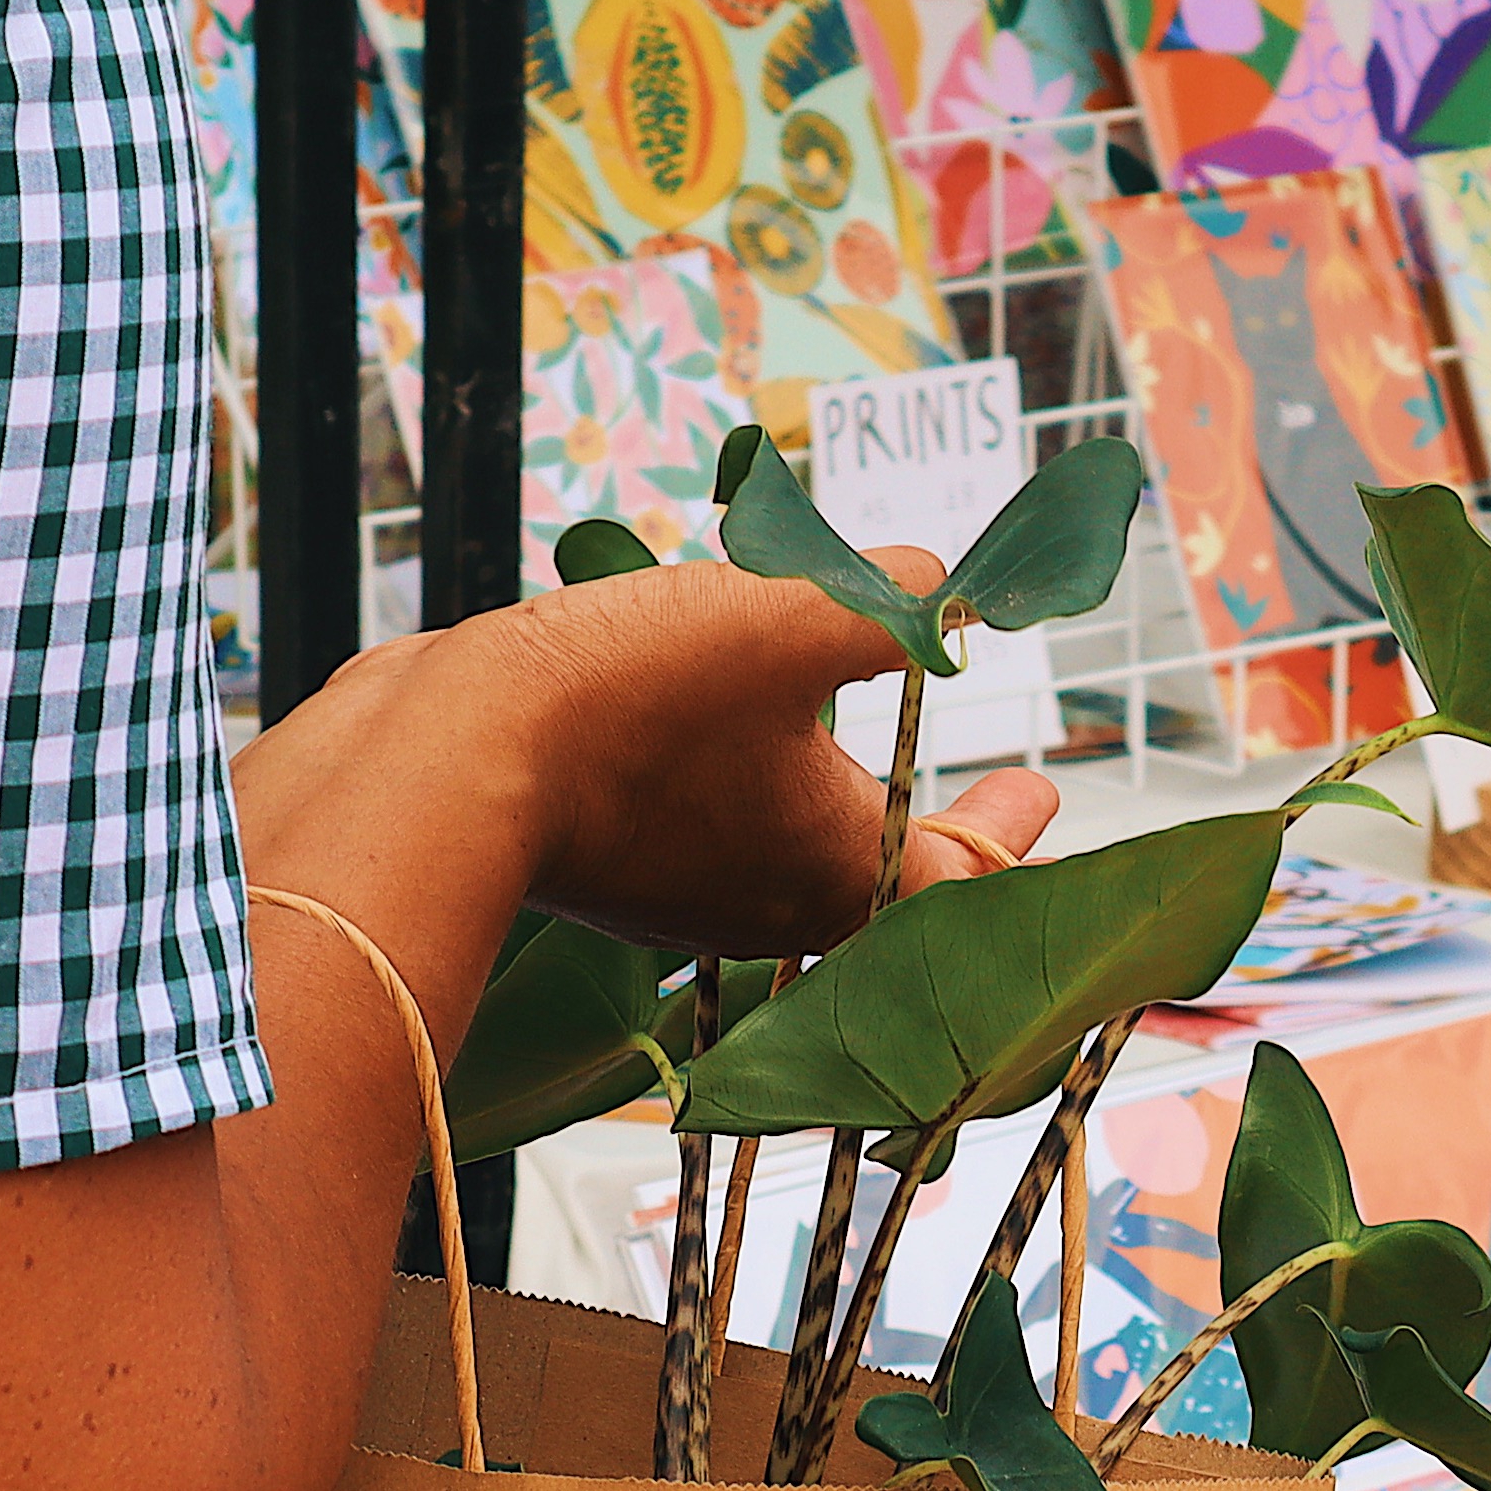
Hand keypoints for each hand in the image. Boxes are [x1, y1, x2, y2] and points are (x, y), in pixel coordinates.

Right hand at [231, 555, 1058, 1014]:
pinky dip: (742, 782)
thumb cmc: (635, 701)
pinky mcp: (612, 858)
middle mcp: (773, 903)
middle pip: (889, 876)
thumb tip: (945, 587)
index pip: (966, 876)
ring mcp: (686, 890)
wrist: (445, 760)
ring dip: (837, 801)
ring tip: (861, 743)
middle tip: (1005, 799)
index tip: (1045, 795)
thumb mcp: (791, 614)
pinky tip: (726, 718)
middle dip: (946, 830)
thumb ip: (887, 599)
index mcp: (842, 872)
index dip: (1015, 834)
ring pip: (790, 850)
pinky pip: (706, 824)